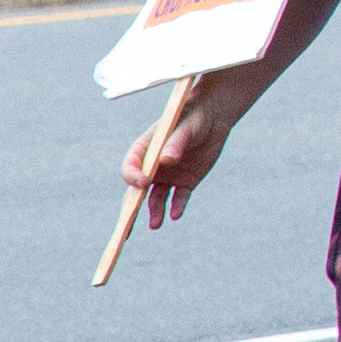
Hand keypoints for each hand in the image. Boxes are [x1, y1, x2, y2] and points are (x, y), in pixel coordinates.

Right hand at [124, 75, 259, 228]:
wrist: (214, 118)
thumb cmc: (194, 116)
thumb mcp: (186, 126)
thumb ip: (177, 142)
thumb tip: (167, 160)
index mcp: (144, 150)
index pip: (131, 167)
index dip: (133, 176)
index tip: (144, 182)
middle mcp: (152, 167)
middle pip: (137, 190)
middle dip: (131, 207)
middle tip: (126, 226)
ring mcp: (168, 176)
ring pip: (156, 198)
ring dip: (155, 212)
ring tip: (156, 224)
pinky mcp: (186, 182)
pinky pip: (179, 198)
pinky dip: (177, 207)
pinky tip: (175, 215)